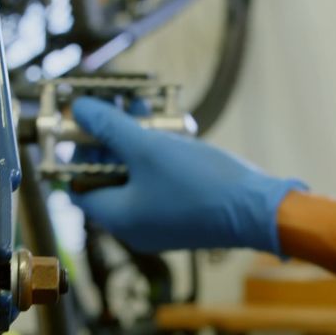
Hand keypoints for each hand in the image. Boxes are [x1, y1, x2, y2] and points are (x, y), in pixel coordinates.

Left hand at [69, 98, 306, 253]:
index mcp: (118, 218)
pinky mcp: (184, 214)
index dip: (76, 156)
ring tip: (142, 108)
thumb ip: (110, 127)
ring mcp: (161, 222)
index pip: (78, 189)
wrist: (258, 210)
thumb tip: (79, 111)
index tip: (83, 126)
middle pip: (107, 179)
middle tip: (114, 108)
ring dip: (136, 142)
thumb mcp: (148, 147)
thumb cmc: (200, 183)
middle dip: (110, 140)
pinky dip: (158, 156)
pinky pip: (159, 182)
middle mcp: (135, 226)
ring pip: (136, 176)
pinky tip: (170, 128)